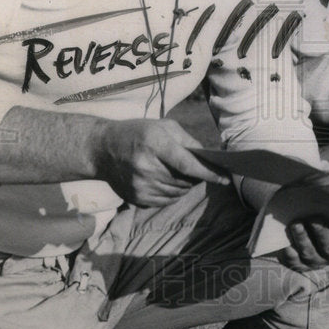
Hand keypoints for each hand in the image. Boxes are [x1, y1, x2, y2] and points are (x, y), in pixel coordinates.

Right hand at [95, 118, 229, 206]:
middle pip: (185, 180)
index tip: (226, 178)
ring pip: (178, 192)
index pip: (188, 164)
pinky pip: (167, 201)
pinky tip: (167, 181)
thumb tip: (209, 158)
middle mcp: (146, 166)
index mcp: (155, 143)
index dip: (209, 173)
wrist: (102, 149)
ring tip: (179, 172)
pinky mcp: (137, 198)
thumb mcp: (163, 126)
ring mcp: (140, 185)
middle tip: (196, 168)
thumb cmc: (138, 133)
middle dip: (198, 176)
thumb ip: (188, 140)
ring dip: (186, 185)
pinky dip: (174, 193)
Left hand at [280, 218, 328, 271]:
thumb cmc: (324, 216)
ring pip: (310, 254)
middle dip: (321, 234)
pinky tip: (287, 247)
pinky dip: (291, 256)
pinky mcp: (302, 265)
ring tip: (296, 225)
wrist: (307, 229)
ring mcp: (317, 262)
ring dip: (302, 239)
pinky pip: (296, 263)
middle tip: (314, 220)